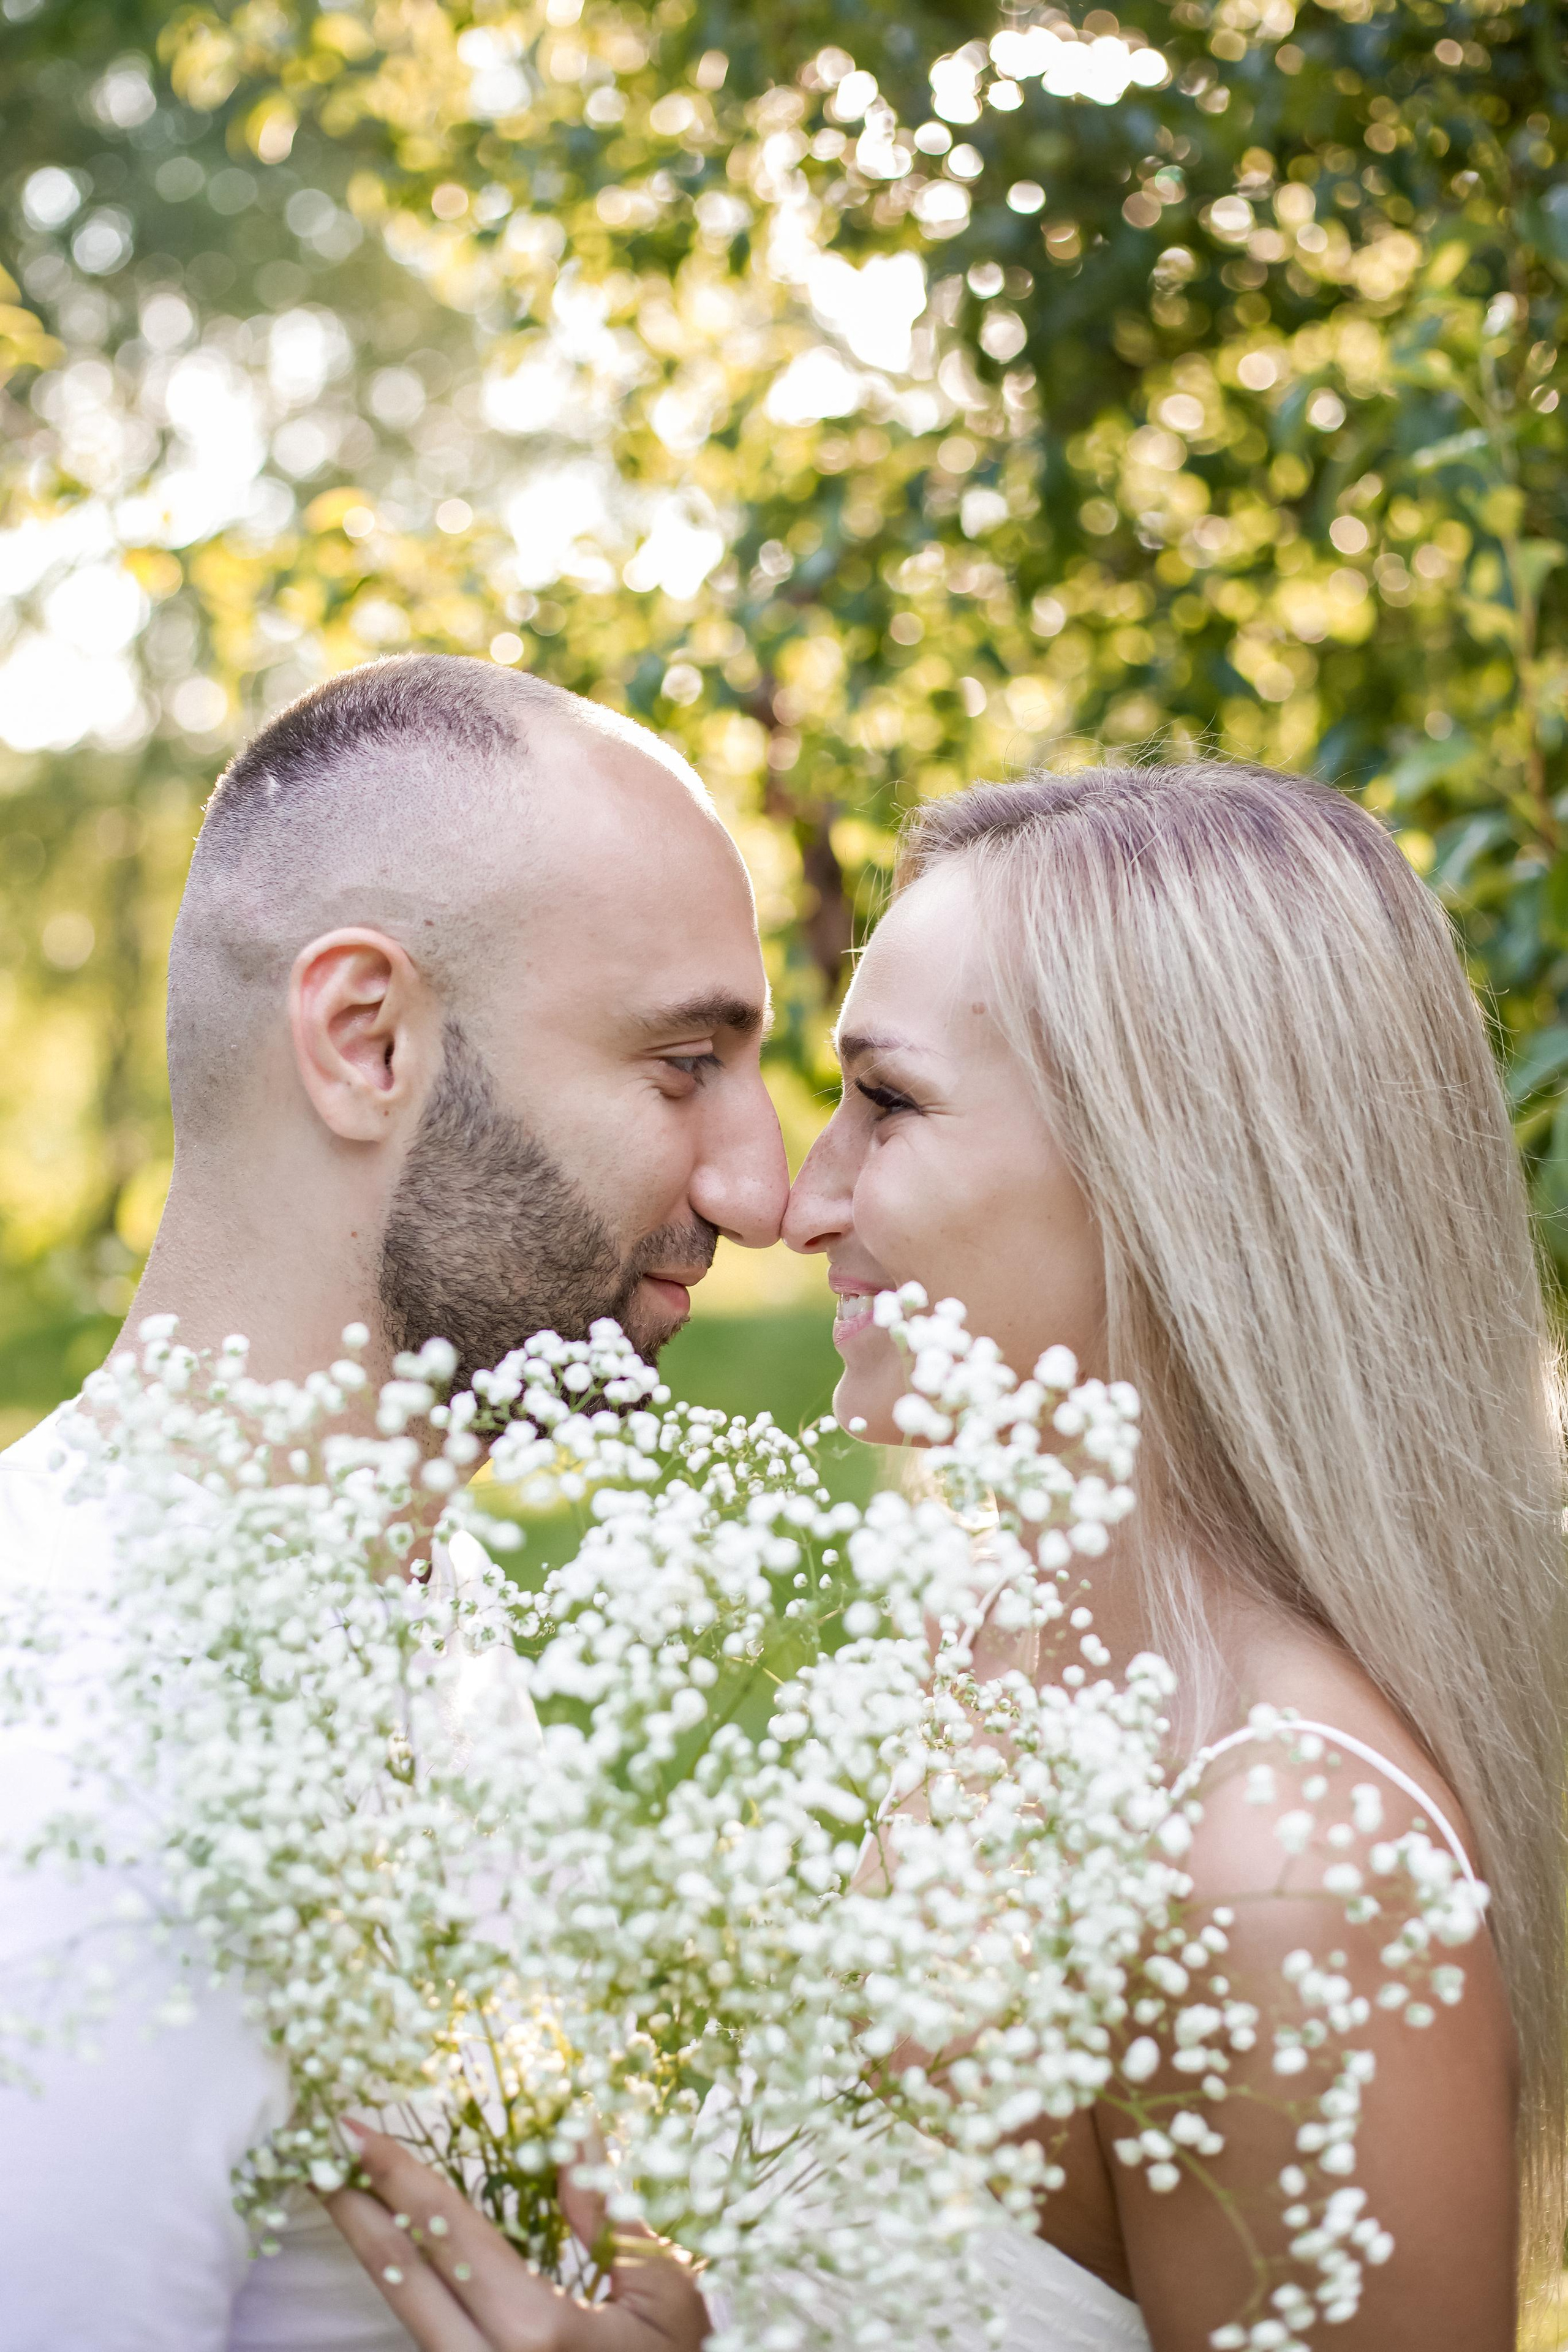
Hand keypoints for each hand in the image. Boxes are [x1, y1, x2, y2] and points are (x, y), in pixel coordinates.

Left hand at [324, 2124, 710, 2350]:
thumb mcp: (663, 2285)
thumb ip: (608, 2211)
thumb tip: (571, 2132)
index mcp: (540, 2331)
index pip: (452, 2236)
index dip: (400, 2178)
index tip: (357, 2132)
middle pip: (403, 2283)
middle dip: (358, 2215)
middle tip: (319, 2160)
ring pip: (405, 2317)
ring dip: (375, 2254)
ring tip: (347, 2201)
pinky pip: (430, 2340)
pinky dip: (407, 2293)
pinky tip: (397, 2259)